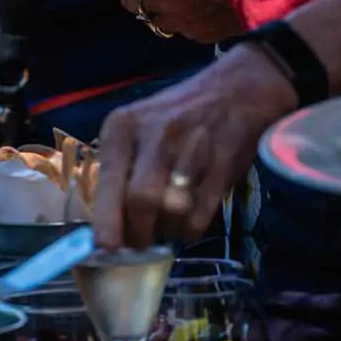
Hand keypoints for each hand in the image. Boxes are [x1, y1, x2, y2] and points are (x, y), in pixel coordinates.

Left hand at [94, 46, 297, 247]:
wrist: (234, 91)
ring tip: (164, 228)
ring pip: (172, 210)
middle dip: (138, 232)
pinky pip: (200, 214)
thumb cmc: (175, 118)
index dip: (107, 221)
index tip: (105, 249)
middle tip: (139, 245)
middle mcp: (156, 135)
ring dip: (166, 230)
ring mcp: (193, 148)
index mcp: (124, 127)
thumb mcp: (137, 130)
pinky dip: (189, 231)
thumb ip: (121, 171)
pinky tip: (186, 225)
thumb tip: (108, 226)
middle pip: (141, 200)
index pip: (110, 181)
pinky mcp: (224, 165)